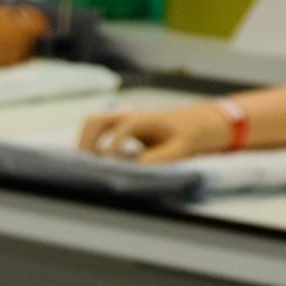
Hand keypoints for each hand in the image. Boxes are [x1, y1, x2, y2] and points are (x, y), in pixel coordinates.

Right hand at [76, 104, 228, 162]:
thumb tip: (137, 168)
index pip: (121, 128)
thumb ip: (160, 158)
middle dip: (87, 142)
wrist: (199, 122)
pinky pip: (99, 131)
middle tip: (89, 164)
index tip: (111, 164)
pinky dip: (92, 144)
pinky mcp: (122, 128)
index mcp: (144, 120)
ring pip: (93, 125)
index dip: (114, 146)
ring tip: (89, 165)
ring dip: (86, 143)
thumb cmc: (191, 133)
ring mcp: (123, 120)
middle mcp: (129, 116)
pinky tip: (99, 162)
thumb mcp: (182, 148)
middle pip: (95, 121)